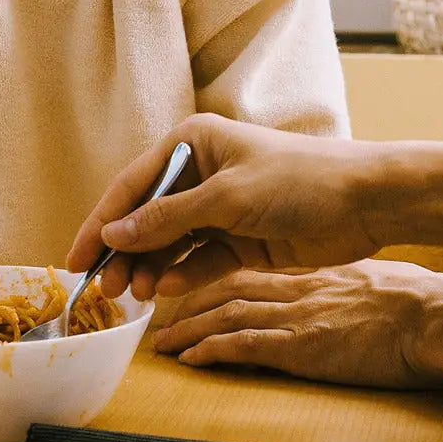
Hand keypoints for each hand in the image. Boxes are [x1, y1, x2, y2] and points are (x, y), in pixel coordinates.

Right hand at [66, 114, 382, 300]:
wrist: (366, 201)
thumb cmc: (297, 179)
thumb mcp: (226, 197)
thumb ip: (167, 219)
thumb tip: (112, 235)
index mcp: (191, 143)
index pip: (132, 185)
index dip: (100, 222)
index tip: (76, 259)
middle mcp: (200, 172)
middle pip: (147, 216)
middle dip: (124, 252)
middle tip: (105, 291)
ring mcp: (220, 208)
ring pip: (170, 242)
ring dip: (151, 267)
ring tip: (136, 298)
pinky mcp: (240, 239)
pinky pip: (199, 259)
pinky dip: (183, 274)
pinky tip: (167, 290)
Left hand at [152, 259, 442, 388]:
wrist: (435, 316)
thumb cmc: (414, 300)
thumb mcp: (364, 282)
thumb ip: (336, 287)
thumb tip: (329, 298)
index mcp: (307, 274)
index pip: (245, 273)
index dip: (211, 281)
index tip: (189, 292)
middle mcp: (293, 289)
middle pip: (224, 290)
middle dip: (188, 304)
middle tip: (160, 320)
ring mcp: (296, 315)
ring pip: (225, 315)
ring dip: (188, 329)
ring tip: (163, 344)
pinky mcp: (302, 344)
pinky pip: (244, 344)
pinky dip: (212, 349)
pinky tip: (190, 358)